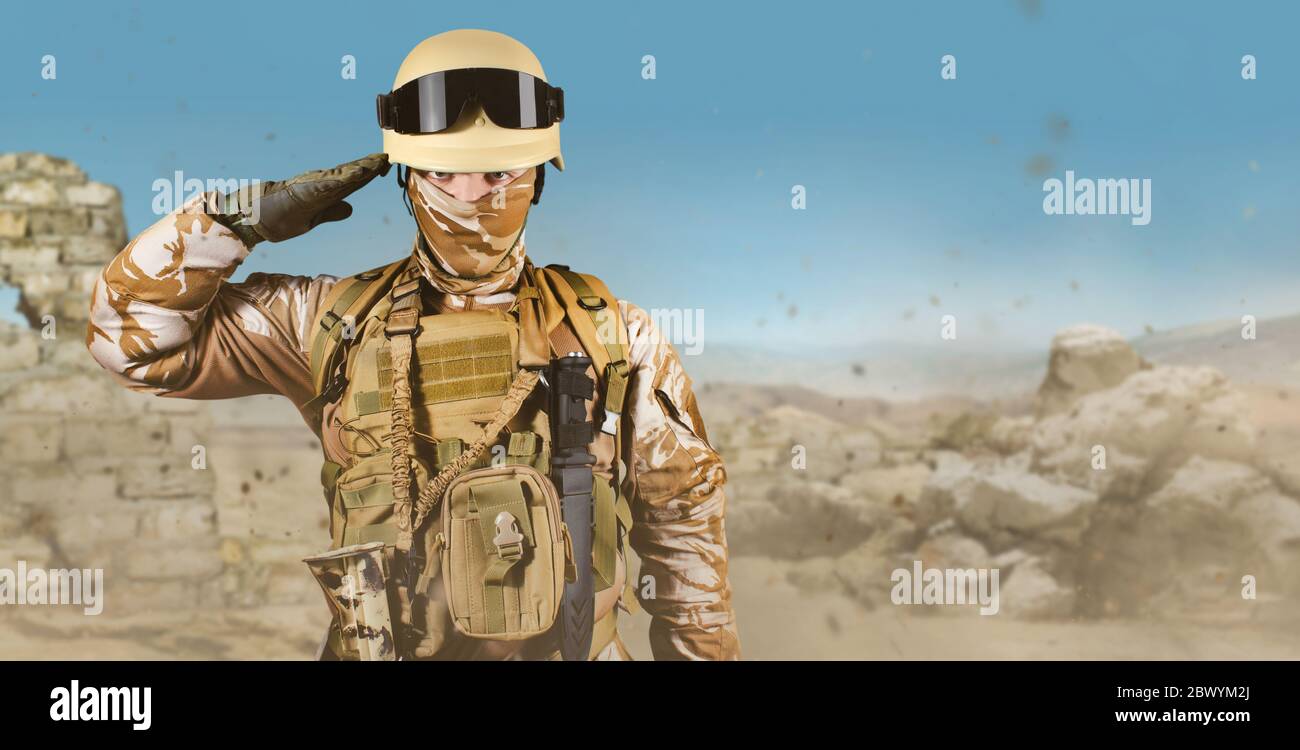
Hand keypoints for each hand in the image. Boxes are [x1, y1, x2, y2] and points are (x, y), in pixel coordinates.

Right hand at [214, 153, 390, 245]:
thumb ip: (331, 212)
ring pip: (338, 177)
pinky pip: (322, 186)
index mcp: (321, 194)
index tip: (385, 165)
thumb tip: (351, 209)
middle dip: (367, 167)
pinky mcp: (299, 193)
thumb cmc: (277, 220)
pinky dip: (339, 180)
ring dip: (357, 170)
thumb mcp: (312, 219)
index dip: (368, 174)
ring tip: (375, 163)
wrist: (250, 223)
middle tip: (386, 157)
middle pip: (347, 175)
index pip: (350, 183)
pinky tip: (353, 175)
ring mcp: (308, 189)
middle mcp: (316, 187)